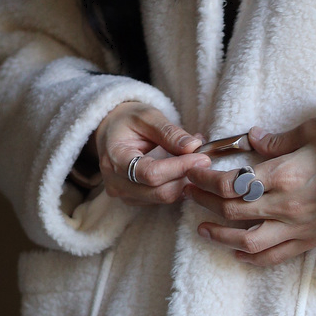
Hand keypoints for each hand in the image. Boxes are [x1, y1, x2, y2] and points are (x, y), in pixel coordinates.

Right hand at [94, 102, 210, 205]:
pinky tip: (183, 169)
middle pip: (159, 192)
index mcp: (115, 157)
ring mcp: (124, 194)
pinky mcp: (134, 200)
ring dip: (184, 182)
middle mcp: (116, 182)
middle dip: (186, 177)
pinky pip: (162, 199)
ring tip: (194, 159)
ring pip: (163, 198)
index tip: (202, 157)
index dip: (179, 168)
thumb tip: (193, 146)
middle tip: (205, 159)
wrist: (111, 131)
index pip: (150, 173)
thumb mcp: (147, 116)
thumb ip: (169, 132)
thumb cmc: (128, 120)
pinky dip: (177, 185)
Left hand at [187, 118, 315, 265]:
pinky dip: (251, 257)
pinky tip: (237, 252)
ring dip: (219, 235)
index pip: (231, 183)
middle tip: (188, 193)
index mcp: (285, 175)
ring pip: (247, 240)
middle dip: (203, 201)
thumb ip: (280, 139)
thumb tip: (253, 138)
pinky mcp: (309, 241)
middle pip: (232, 210)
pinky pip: (274, 256)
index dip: (205, 179)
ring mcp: (298, 227)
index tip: (193, 172)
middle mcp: (287, 205)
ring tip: (202, 228)